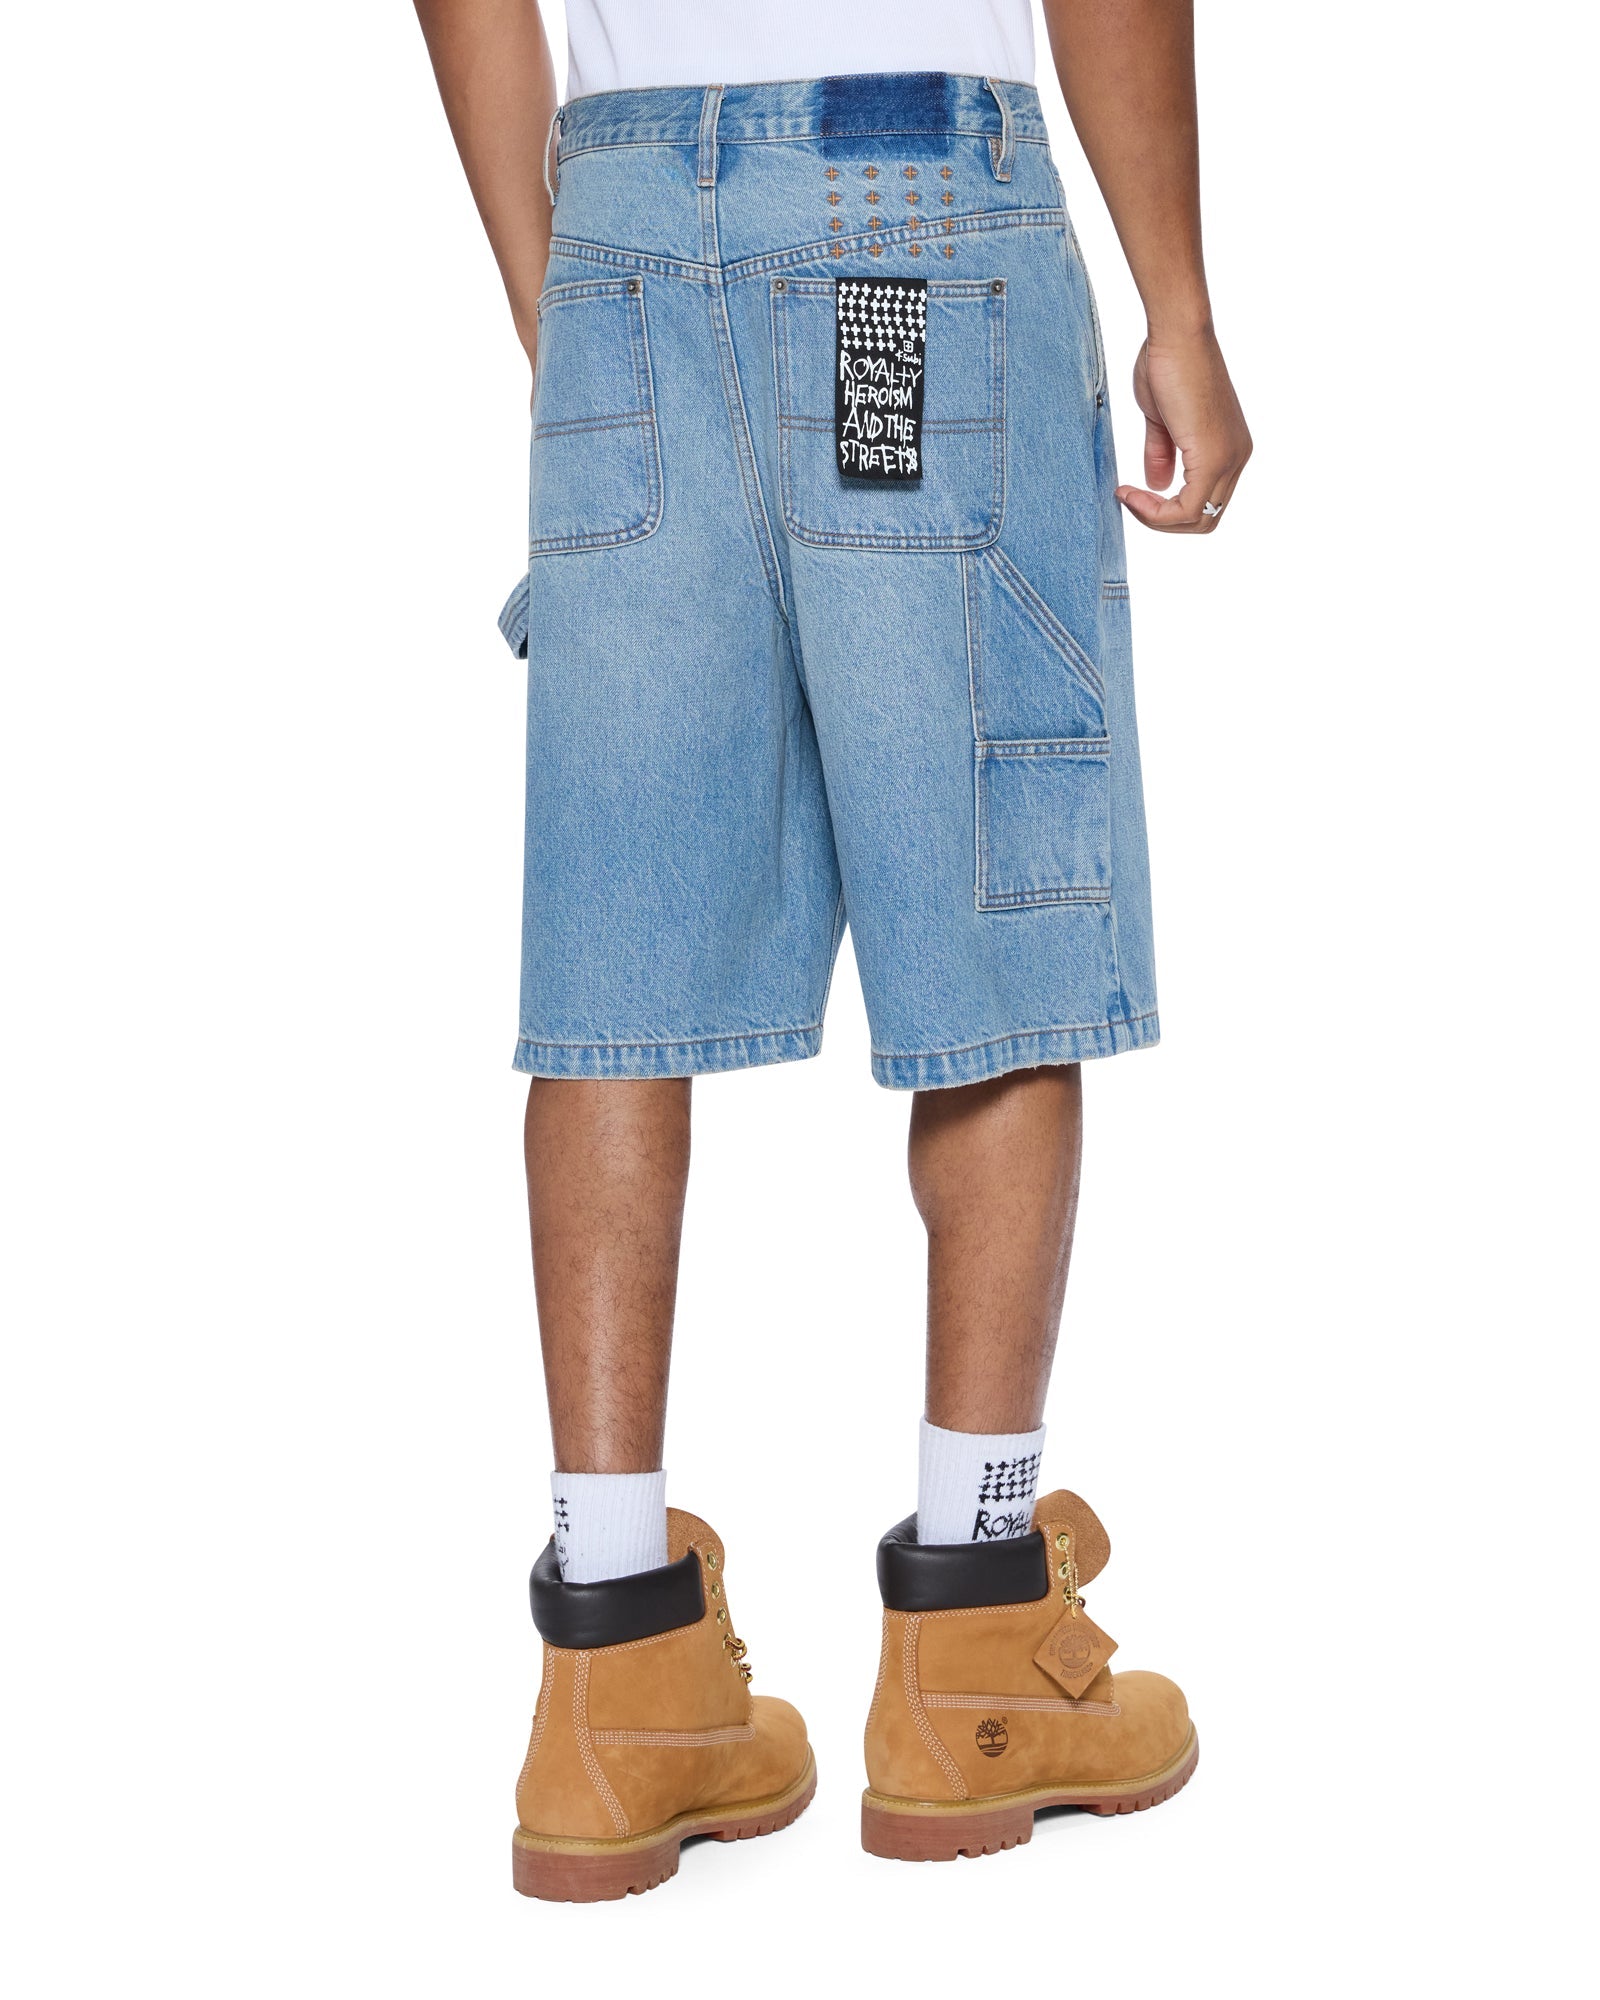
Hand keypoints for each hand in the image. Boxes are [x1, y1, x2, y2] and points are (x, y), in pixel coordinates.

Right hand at [1116, 330, 1250, 533]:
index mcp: (1229, 448)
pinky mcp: (1214, 457)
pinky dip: (1155, 512)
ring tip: (1129, 497)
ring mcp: (1229, 458)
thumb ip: (1161, 454)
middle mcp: (1237, 457)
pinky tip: (1131, 494)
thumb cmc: (1168, 363)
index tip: (1131, 492)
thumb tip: (1157, 485)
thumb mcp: (1161, 420)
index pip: (1204, 502)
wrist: (1177, 334)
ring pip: (1198, 520)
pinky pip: (1187, 509)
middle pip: (1205, 519)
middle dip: (1162, 520)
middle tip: (1131, 500)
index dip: (1165, 510)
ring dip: (1157, 519)